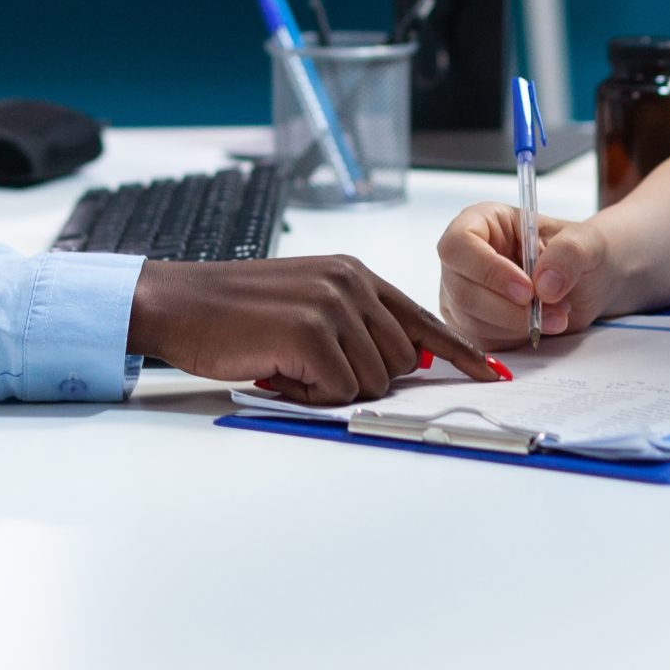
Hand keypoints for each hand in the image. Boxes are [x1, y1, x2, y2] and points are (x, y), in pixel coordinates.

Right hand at [127, 256, 502, 405]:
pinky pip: (338, 391)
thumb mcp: (308, 301)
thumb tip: (403, 362)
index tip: (490, 374)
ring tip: (288, 366)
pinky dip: (308, 396)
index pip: (423, 318)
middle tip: (309, 368)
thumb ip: (357, 322)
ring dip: (330, 388)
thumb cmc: (237, 311)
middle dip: (363, 378)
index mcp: (353, 273)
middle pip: (401, 360)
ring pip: (372, 380)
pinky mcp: (309, 333)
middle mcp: (350, 283)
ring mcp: (331, 306)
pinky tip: (277, 372)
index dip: (460, 351)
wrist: (179, 302)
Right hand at [437, 203, 618, 347]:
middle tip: (553, 312)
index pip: (459, 245)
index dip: (488, 270)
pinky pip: (483, 341)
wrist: (588, 281)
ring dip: (518, 326)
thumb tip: (544, 286)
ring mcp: (464, 292)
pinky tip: (540, 325)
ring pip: (471, 321)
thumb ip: (569, 254)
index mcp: (482, 223)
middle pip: (462, 290)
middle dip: (509, 309)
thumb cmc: (580, 251)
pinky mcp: (473, 323)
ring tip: (557, 314)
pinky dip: (516, 339)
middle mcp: (465, 258)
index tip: (527, 290)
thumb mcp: (586, 241)